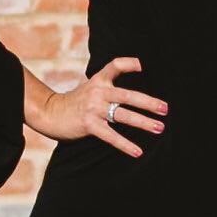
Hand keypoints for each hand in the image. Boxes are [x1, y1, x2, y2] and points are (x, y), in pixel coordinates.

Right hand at [29, 55, 167, 158]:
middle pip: (127, 95)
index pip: (114, 65)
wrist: (50, 113)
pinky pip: (111, 136)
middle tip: (165, 109)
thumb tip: (134, 91)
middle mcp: (98, 92)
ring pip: (123, 116)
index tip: (143, 65)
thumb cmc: (76, 101)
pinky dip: (126, 145)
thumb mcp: (91, 87)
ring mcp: (93, 108)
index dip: (129, 64)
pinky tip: (138, 152)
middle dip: (148, 103)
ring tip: (159, 128)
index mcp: (98, 80)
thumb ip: (108, 86)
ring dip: (143, 123)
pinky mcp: (89, 124)